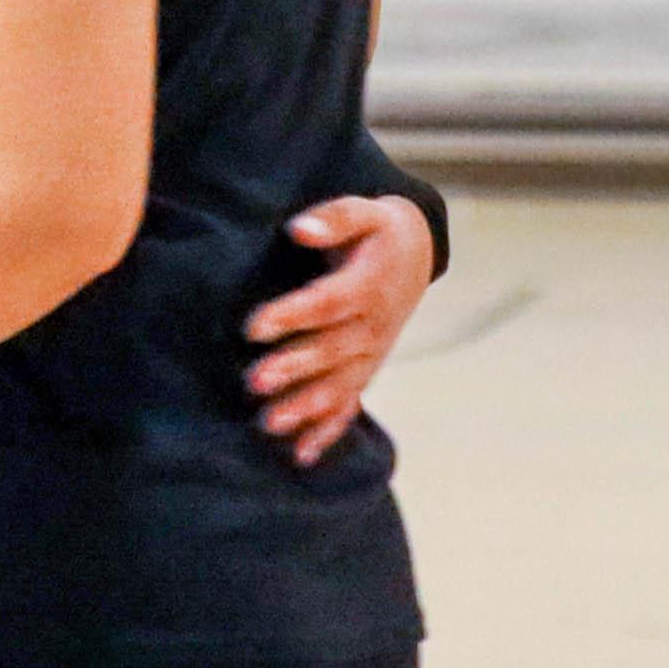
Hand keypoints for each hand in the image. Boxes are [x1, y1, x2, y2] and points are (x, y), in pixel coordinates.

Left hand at [243, 195, 440, 463]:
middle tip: (254, 382)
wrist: (415, 257)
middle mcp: (372, 326)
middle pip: (330, 351)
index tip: (253, 326)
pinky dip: (328, 432)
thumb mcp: (364, 211)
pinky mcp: (365, 370)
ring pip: (338, 385)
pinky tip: (301, 456)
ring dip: (305, 407)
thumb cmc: (376, 232)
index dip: (292, 315)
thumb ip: (334, 218)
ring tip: (269, 423)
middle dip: (293, 368)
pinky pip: (350, 405)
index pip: (327, 303)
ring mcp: (370, 354)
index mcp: (368, 286)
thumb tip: (300, 228)